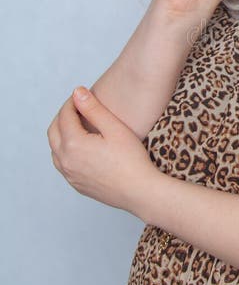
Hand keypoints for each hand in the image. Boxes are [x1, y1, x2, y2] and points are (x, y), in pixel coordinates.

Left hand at [47, 87, 161, 213]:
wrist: (140, 192)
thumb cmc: (132, 160)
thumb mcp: (114, 128)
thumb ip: (93, 108)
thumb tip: (77, 92)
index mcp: (73, 144)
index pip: (64, 115)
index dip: (72, 102)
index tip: (81, 95)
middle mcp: (66, 160)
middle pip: (53, 131)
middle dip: (62, 116)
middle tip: (77, 107)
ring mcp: (69, 175)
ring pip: (55, 149)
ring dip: (61, 134)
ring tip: (78, 125)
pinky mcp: (76, 184)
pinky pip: (62, 164)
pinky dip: (65, 150)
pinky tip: (81, 147)